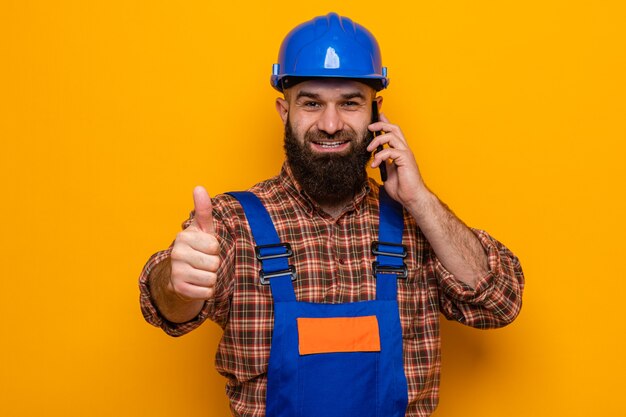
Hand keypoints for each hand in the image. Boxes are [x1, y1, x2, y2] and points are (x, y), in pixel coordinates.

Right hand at [168, 186, 219, 301]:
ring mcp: (176, 272)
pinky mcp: (179, 289)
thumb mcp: (202, 229)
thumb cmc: (197, 248)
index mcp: (183, 237)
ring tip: (199, 272)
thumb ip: (203, 210)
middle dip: (213, 264)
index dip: (215, 249)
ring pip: (212, 278)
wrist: (179, 276)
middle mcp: (176, 253)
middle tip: (202, 262)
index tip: (205, 248)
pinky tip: (196, 284)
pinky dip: (206, 290)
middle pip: (214, 263)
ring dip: (210, 278)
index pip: (215, 246)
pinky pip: (207, 292)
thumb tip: (199, 187)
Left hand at [367, 113, 428, 208]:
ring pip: (392, 135)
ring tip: (369, 150)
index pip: (393, 132)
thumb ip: (383, 164)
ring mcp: (406, 153)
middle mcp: (404, 149)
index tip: (377, 115)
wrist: (412, 198)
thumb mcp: (387, 173)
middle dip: (381, 124)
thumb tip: (375, 159)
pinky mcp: (405, 159)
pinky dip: (380, 156)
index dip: (385, 121)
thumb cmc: (402, 188)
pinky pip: (390, 150)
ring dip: (377, 140)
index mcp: (400, 151)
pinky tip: (375, 164)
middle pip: (394, 128)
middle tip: (369, 127)